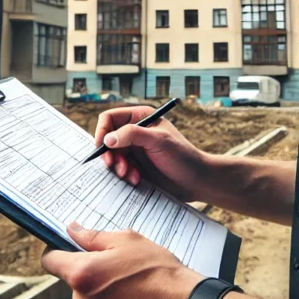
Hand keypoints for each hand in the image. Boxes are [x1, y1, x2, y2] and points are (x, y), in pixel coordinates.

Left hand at [43, 223, 201, 298]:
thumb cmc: (158, 270)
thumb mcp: (127, 241)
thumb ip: (93, 236)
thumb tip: (72, 230)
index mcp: (83, 274)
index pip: (50, 261)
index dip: (57, 251)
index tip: (67, 248)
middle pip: (74, 283)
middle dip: (90, 274)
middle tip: (117, 267)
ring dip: (102, 294)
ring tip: (131, 287)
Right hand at [94, 106, 208, 200]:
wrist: (196, 181)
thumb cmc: (182, 156)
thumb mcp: (158, 141)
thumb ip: (132, 135)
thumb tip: (107, 139)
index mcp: (140, 118)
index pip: (110, 118)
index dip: (102, 131)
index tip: (102, 148)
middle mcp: (135, 132)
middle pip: (108, 139)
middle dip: (109, 154)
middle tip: (114, 165)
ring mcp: (135, 150)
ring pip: (112, 156)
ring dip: (117, 167)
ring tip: (130, 174)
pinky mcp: (136, 166)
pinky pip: (119, 169)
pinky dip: (125, 175)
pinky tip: (137, 179)